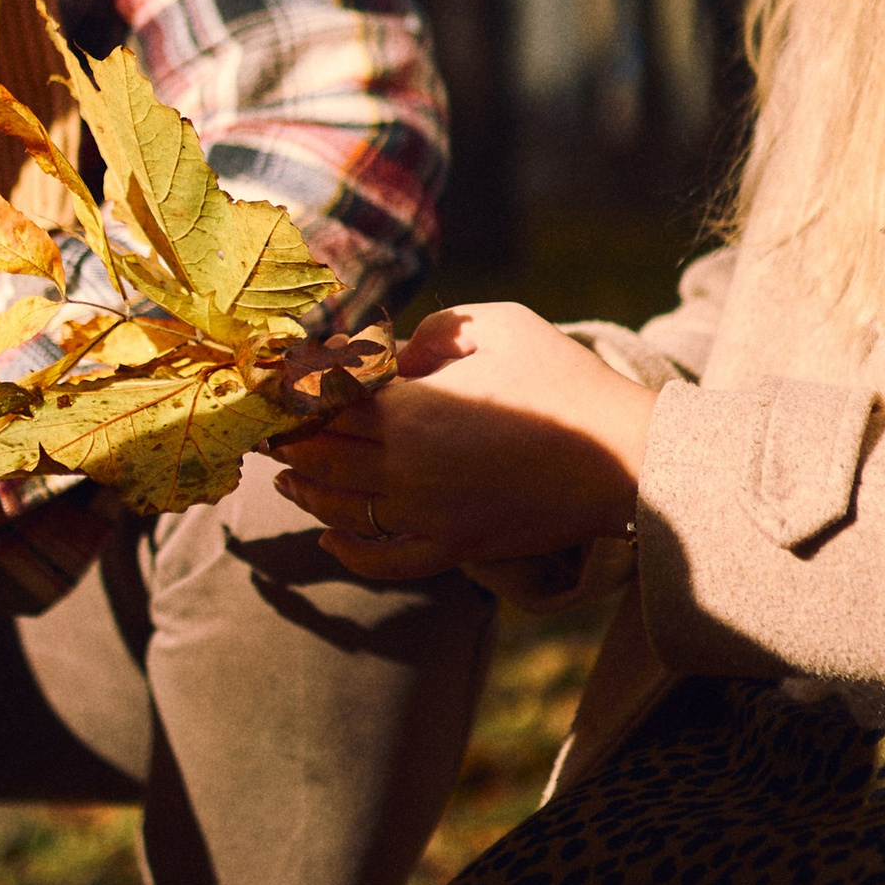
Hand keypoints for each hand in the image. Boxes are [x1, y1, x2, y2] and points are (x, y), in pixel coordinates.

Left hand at [271, 300, 655, 577]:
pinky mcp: (454, 548)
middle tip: (259, 427)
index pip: (325, 399)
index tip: (267, 380)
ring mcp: (428, 516)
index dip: (289, 390)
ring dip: (303, 489)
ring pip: (340, 508)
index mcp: (412, 408)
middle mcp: (407, 469)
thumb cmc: (565, 381)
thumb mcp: (499, 324)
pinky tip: (328, 533)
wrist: (625, 460)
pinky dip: (349, 549)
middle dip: (283, 440)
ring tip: (283, 474)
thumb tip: (393, 354)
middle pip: (319, 455)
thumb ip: (432, 331)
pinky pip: (385, 559)